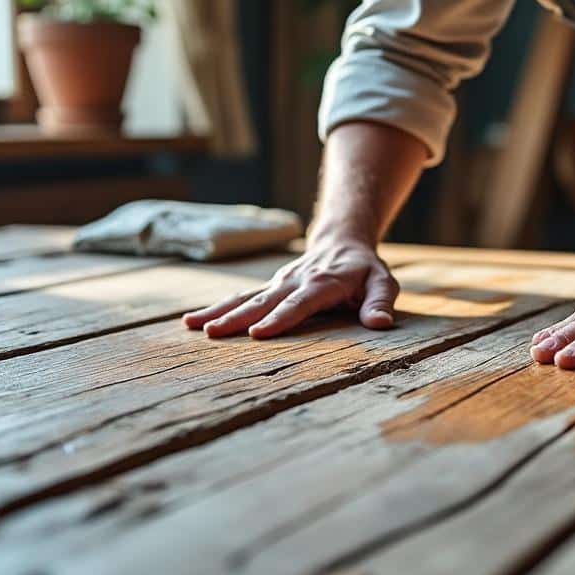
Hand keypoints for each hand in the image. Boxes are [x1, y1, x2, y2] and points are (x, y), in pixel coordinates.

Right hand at [182, 239, 399, 338]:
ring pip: (245, 298)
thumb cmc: (365, 270)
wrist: (343, 241)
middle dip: (237, 319)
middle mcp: (294, 282)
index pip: (299, 304)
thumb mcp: (383, 282)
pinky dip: (217, 308)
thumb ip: (380, 302)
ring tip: (192, 326)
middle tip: (212, 334)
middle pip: (263, 302)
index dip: (280, 319)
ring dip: (219, 312)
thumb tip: (380, 323)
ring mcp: (278, 284)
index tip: (258, 333)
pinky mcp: (268, 287)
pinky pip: (241, 298)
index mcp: (322, 285)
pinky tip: (193, 321)